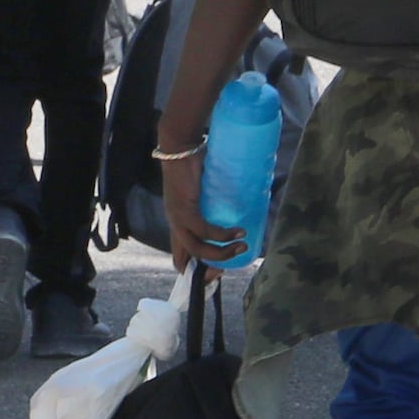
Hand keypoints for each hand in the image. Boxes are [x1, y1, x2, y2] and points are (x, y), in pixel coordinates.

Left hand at [162, 144, 245, 270]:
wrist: (180, 147)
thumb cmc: (193, 166)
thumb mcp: (203, 194)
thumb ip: (213, 205)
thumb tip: (241, 210)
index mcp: (178, 224)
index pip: (180, 258)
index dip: (196, 271)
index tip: (220, 271)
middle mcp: (175, 225)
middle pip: (189, 259)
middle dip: (213, 267)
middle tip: (236, 259)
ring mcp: (178, 218)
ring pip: (198, 249)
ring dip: (223, 252)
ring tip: (243, 246)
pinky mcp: (184, 209)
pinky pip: (204, 230)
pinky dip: (223, 234)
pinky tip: (239, 232)